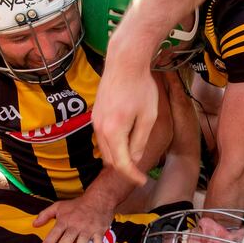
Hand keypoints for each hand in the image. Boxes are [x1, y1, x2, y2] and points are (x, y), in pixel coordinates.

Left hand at [34, 194, 115, 242]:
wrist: (98, 199)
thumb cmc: (77, 204)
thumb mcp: (59, 206)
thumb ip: (45, 214)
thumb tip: (34, 224)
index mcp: (65, 220)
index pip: (54, 233)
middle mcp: (76, 225)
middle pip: (67, 240)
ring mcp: (88, 229)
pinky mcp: (99, 232)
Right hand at [93, 56, 158, 184]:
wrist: (124, 62)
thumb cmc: (140, 87)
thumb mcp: (148, 116)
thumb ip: (140, 140)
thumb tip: (136, 159)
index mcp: (114, 131)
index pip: (122, 163)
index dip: (132, 175)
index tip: (142, 181)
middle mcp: (100, 129)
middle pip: (110, 160)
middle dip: (124, 168)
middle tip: (140, 172)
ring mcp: (95, 121)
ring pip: (105, 149)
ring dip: (118, 156)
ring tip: (134, 156)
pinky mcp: (95, 114)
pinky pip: (103, 137)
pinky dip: (113, 144)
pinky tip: (126, 140)